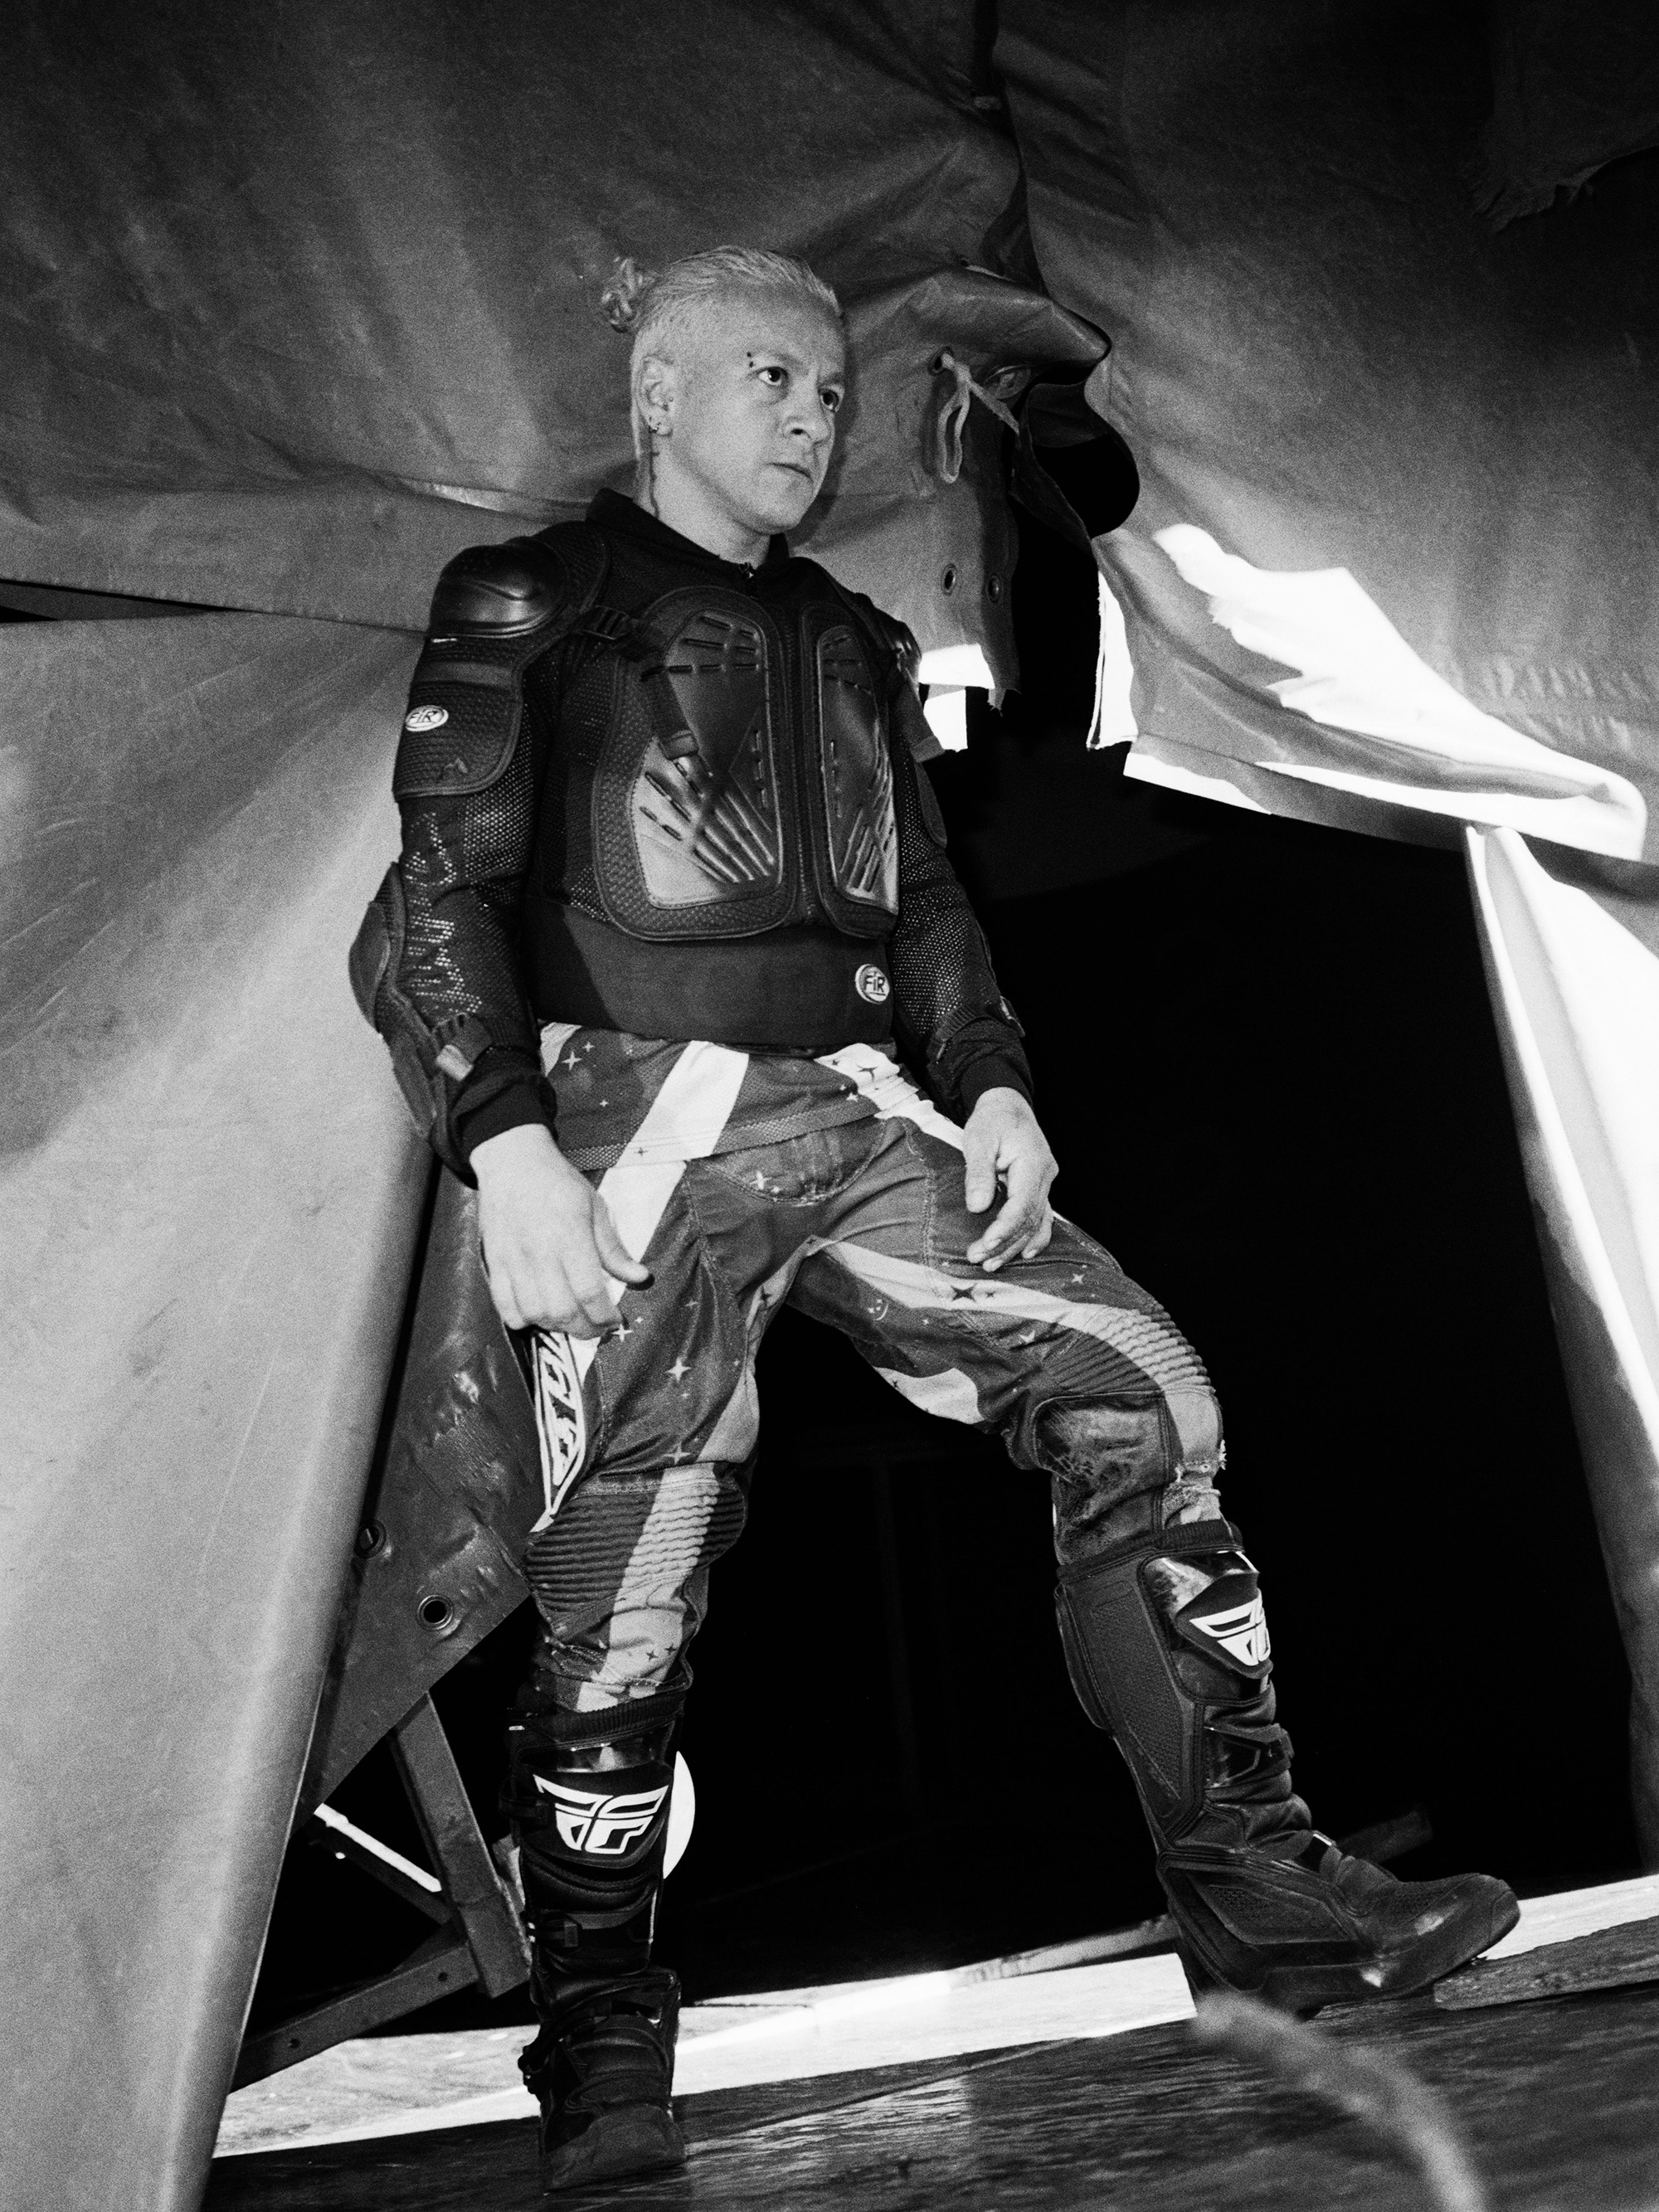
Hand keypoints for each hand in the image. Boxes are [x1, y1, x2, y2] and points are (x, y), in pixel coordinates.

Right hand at [470, 1123, 649, 1336]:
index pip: (589, 1291)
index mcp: (569, 1236)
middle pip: (562, 1310)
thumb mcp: (595, 1208)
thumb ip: (614, 1248)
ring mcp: (512, 1260)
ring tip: (570, 1320)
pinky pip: (504, 1306)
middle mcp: (539, 1252)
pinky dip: (522, 1319)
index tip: (615, 1320)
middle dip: (584, 1329)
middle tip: (596, 1328)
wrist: (512, 1163)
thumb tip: (640, 1278)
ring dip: (555, 1326)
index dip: (605, 1315)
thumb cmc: (558, 1183)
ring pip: (533, 1313)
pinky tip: (538, 1313)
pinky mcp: (493, 1263)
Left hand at [962, 1087, 1057, 1269]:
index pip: (1022, 1203)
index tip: (986, 1244)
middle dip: (1005, 1242)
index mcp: (1033, 1162)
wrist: (1007, 1106)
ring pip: (1036, 1222)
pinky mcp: (1039, 1187)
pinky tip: (1025, 1253)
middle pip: (1030, 1218)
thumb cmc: (992, 1120)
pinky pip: (1042, 1217)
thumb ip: (978, 1173)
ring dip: (1015, 1245)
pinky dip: (1035, 1237)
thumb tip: (977, 1207)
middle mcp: (1045, 1175)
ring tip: (992, 1263)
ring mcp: (1046, 1182)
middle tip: (978, 1259)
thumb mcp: (978, 1140)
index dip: (1005, 1227)